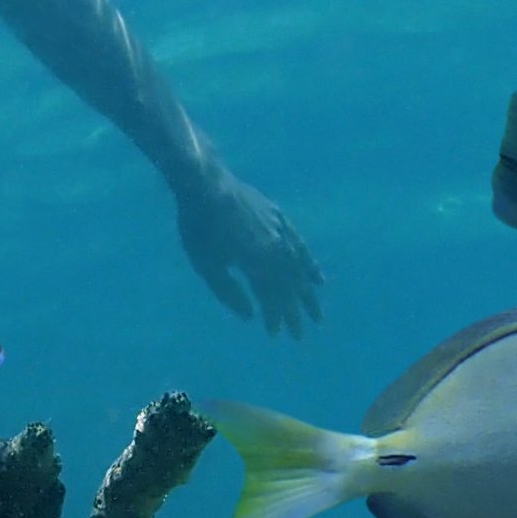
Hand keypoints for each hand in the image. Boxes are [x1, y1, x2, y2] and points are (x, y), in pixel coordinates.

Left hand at [176, 171, 321, 334]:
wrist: (205, 183)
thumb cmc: (200, 228)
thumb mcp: (207, 266)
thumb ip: (230, 293)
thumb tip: (251, 317)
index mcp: (259, 262)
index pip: (273, 297)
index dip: (276, 317)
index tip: (277, 334)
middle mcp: (277, 248)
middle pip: (291, 286)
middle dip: (296, 311)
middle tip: (302, 334)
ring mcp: (281, 232)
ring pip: (300, 267)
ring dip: (308, 292)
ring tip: (316, 312)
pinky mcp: (280, 218)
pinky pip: (300, 245)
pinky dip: (309, 263)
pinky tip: (316, 275)